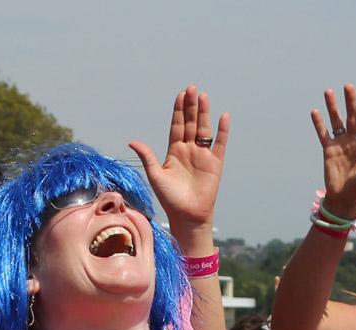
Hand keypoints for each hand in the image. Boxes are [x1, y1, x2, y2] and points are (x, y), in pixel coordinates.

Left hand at [130, 85, 228, 239]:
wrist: (187, 215)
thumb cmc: (170, 199)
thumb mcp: (155, 175)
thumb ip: (147, 157)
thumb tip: (132, 141)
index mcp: (174, 151)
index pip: (177, 126)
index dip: (179, 111)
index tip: (180, 95)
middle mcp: (189, 150)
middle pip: (191, 123)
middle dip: (191, 106)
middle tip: (192, 89)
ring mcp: (203, 156)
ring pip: (204, 129)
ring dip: (204, 113)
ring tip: (204, 97)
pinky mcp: (215, 163)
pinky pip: (219, 144)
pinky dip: (222, 131)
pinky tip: (223, 117)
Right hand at [312, 84, 355, 219]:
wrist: (342, 199)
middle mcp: (353, 141)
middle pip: (352, 117)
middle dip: (350, 102)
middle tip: (348, 86)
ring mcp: (340, 144)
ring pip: (337, 121)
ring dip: (333, 107)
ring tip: (328, 91)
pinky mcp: (328, 150)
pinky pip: (323, 134)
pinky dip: (319, 123)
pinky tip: (315, 111)